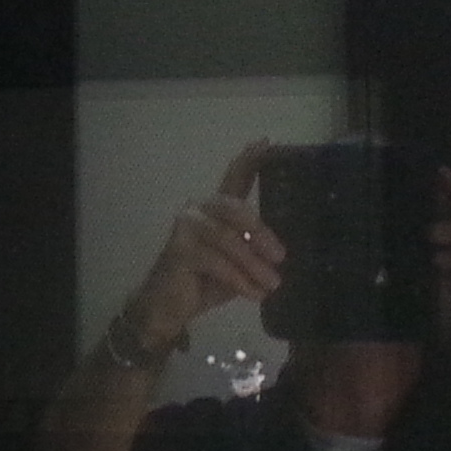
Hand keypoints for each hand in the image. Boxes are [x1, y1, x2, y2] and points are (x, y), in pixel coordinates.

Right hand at [112, 142, 281, 356]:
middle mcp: (199, 211)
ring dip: (253, 265)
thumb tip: (282, 251)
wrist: (168, 308)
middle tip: (281, 257)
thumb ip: (253, 249)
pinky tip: (252, 293)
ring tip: (271, 285)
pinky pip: (216, 261)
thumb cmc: (204, 282)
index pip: (234, 178)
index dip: (249, 160)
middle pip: (234, 208)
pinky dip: (238, 279)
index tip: (265, 142)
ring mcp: (186, 227)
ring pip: (228, 239)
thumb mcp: (238, 263)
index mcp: (216, 210)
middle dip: (261, 233)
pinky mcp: (178, 249)